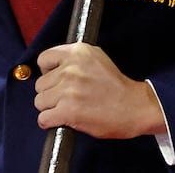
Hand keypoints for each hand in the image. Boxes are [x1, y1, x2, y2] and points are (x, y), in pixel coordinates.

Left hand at [34, 43, 166, 139]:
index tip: (55, 79)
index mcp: (78, 52)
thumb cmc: (117, 87)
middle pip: (40, 84)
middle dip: (51, 92)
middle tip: (66, 97)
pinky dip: (50, 122)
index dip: (48, 72)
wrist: (134, 107)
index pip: (44, 59)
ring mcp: (68, 90)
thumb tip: (53, 65)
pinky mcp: (68, 111)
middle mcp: (71, 69)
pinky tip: (62, 120)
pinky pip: (43, 118)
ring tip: (67, 109)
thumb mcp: (97, 58)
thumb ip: (75, 58)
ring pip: (40, 101)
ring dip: (50, 108)